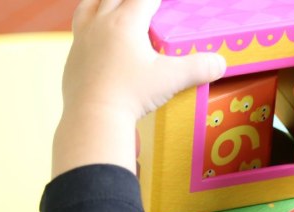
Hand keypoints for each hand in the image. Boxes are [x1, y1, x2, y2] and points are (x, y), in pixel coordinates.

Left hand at [52, 0, 225, 177]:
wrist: (93, 118)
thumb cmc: (131, 95)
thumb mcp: (171, 80)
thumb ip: (198, 68)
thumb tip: (221, 64)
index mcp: (126, 22)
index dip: (155, 0)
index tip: (164, 5)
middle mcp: (101, 24)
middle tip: (144, 7)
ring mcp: (82, 40)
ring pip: (89, 6)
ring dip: (103, 1)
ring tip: (113, 6)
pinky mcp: (72, 59)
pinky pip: (79, 32)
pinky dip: (89, 27)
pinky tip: (97, 39)